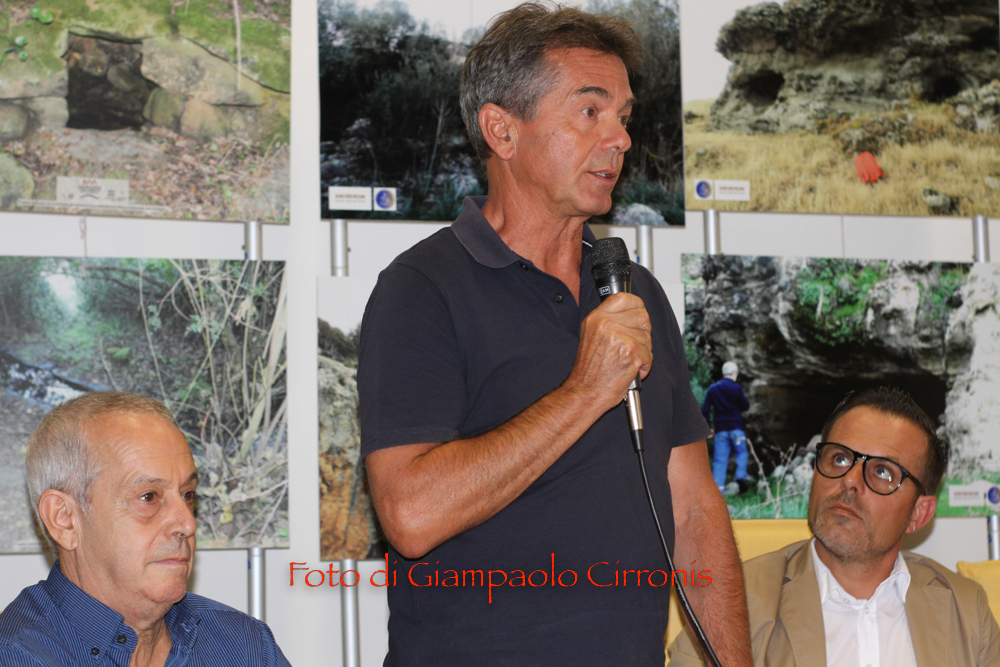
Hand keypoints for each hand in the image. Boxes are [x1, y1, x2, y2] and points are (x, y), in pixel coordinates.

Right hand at [563, 292, 651, 413]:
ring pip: (647, 337)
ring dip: (643, 351)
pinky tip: (630, 370)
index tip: (637, 316)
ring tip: (627, 360)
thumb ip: (608, 322)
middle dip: (643, 332)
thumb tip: (631, 313)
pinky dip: (644, 366)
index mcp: (596, 318)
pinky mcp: (631, 353)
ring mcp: (619, 337)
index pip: (625, 298)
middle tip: (632, 346)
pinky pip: (649, 355)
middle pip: (643, 316)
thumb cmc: (588, 371)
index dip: (636, 306)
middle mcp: (606, 324)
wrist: (584, 392)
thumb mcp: (590, 336)